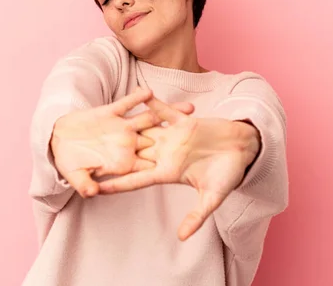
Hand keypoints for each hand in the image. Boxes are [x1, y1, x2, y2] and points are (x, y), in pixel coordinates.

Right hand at [51, 88, 194, 197]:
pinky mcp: (109, 112)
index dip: (170, 166)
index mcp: (123, 161)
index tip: (193, 166)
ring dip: (169, 113)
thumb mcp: (76, 175)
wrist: (57, 140)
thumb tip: (92, 193)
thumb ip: (84, 184)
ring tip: (190, 108)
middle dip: (182, 138)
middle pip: (160, 140)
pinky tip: (150, 91)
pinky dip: (137, 98)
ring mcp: (120, 126)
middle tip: (205, 135)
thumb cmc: (68, 162)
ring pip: (150, 119)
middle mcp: (127, 143)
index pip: (149, 166)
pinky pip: (127, 104)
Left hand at [98, 96, 259, 240]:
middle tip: (87, 152)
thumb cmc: (229, 174)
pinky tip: (136, 94)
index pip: (136, 178)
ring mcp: (173, 137)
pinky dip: (151, 103)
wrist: (245, 150)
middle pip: (133, 154)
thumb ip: (196, 216)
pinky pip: (163, 111)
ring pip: (144, 130)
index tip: (95, 187)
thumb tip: (182, 238)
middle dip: (112, 153)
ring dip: (125, 126)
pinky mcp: (184, 121)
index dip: (116, 183)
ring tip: (102, 122)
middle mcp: (166, 154)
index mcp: (168, 172)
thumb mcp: (212, 197)